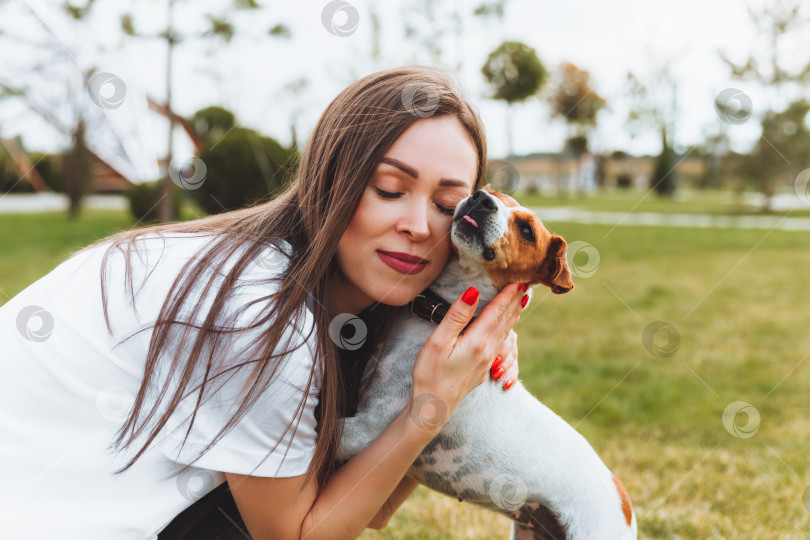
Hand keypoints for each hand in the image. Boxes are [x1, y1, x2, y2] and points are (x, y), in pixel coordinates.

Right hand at [409, 282, 524, 431]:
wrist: (434, 407)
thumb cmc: (430, 373)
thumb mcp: (438, 341)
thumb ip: (457, 316)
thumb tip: (473, 292)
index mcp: (478, 341)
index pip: (496, 311)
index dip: (507, 294)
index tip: (518, 278)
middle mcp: (488, 350)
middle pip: (506, 320)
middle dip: (515, 301)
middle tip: (527, 284)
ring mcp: (488, 360)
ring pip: (506, 331)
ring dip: (514, 314)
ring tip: (521, 300)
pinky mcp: (483, 367)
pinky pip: (502, 342)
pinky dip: (507, 328)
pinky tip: (506, 327)